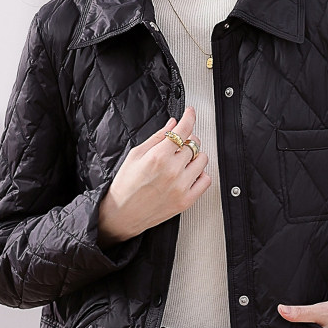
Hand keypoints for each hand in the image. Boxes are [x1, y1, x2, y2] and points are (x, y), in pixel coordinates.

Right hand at [97, 106, 210, 244]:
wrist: (121, 214)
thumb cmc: (124, 186)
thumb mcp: (135, 155)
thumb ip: (157, 137)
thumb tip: (173, 124)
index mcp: (158, 157)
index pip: (183, 130)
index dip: (189, 117)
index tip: (190, 113)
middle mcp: (172, 171)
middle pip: (194, 143)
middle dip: (187, 139)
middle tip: (178, 144)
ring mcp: (181, 187)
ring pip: (203, 160)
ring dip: (194, 156)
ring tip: (181, 161)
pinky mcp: (186, 200)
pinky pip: (206, 180)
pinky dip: (200, 174)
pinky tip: (188, 174)